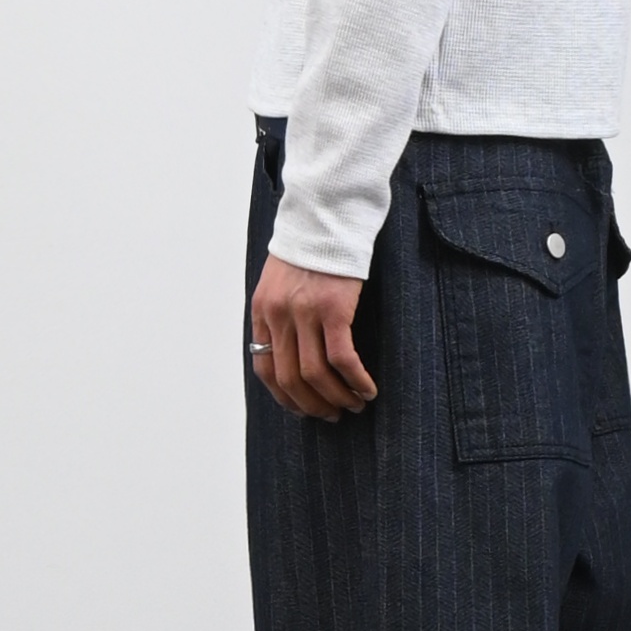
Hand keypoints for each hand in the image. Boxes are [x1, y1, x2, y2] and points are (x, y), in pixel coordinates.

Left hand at [251, 254, 377, 420]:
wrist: (326, 214)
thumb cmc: (310, 247)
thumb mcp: (280, 280)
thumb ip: (280, 313)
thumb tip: (292, 349)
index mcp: (263, 311)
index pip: (265, 368)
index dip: (284, 396)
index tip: (303, 409)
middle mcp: (279, 315)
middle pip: (290, 378)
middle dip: (312, 405)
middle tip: (333, 415)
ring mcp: (305, 313)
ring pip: (316, 375)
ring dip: (337, 398)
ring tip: (354, 405)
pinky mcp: (333, 309)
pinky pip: (342, 359)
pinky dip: (355, 381)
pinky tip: (367, 389)